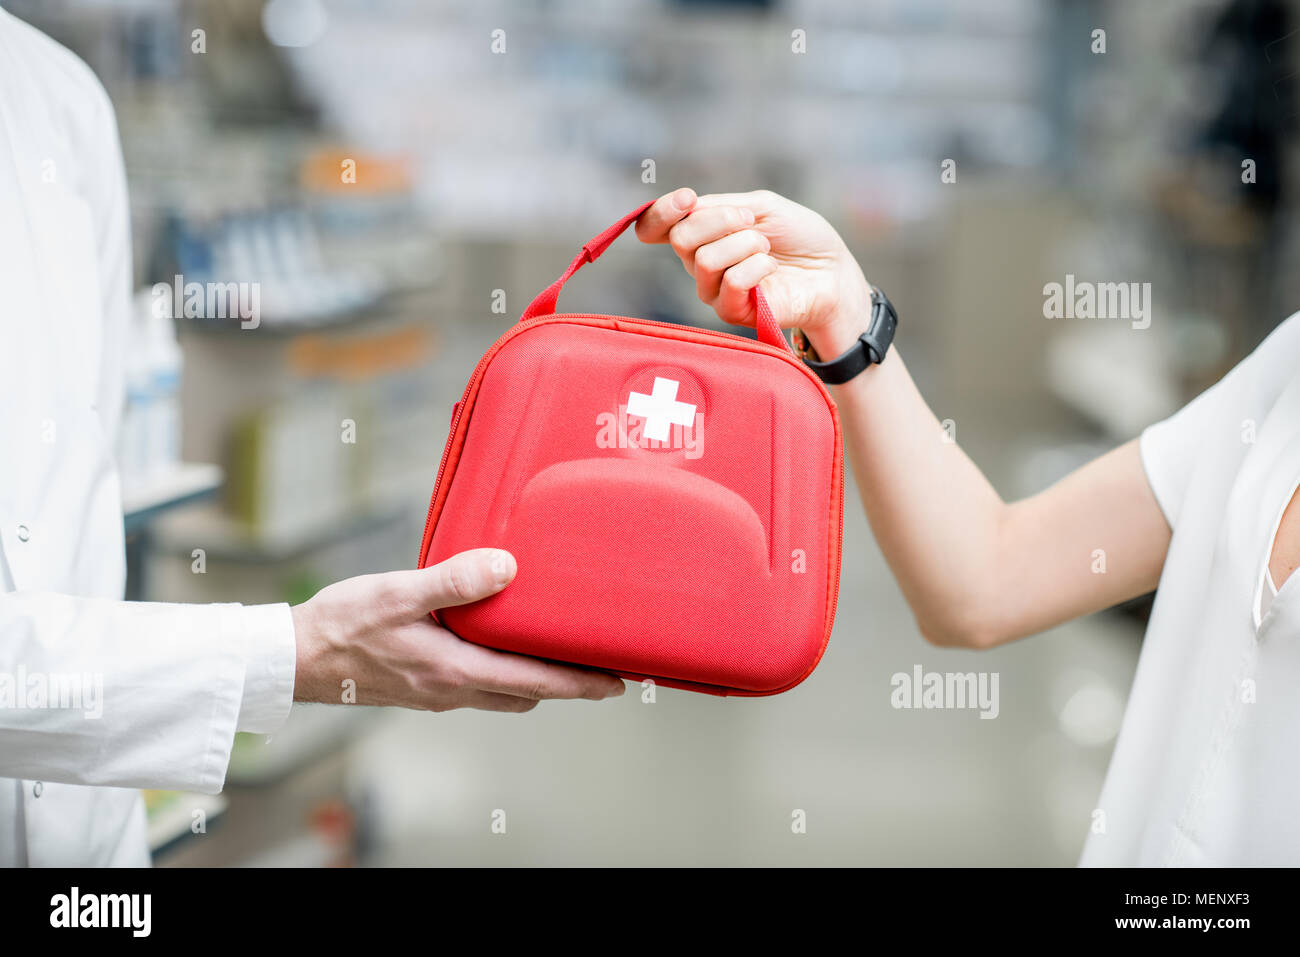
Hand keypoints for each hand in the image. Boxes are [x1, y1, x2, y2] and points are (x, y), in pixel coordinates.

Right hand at [290, 548, 624, 711]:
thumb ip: (454, 581)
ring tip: (559, 651)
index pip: (534, 682)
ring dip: (535, 679)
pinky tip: (501, 643)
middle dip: (566, 683)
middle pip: (527, 693)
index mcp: (454, 670)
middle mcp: (452, 689)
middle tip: (599, 663)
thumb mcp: (398, 593)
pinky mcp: (423, 686)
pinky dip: (503, 672)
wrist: (294, 658)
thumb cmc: (341, 625)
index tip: (616, 681)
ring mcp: (437, 692)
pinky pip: (479, 686)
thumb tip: (507, 568)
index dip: (580, 683)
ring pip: (503, 693)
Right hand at [637, 187, 873, 357]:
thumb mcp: (761, 206)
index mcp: (701, 234)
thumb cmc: (800, 237)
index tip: (687, 198)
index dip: (661, 212)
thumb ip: (721, 206)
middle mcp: (699, 263)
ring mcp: (714, 290)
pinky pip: (731, 283)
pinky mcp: (733, 313)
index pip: (655, 227)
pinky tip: (773, 268)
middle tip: (753, 222)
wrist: (832, 270)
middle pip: (680, 238)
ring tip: (768, 249)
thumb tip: (686, 207)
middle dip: (721, 221)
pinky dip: (756, 266)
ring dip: (746, 244)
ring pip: (705, 260)